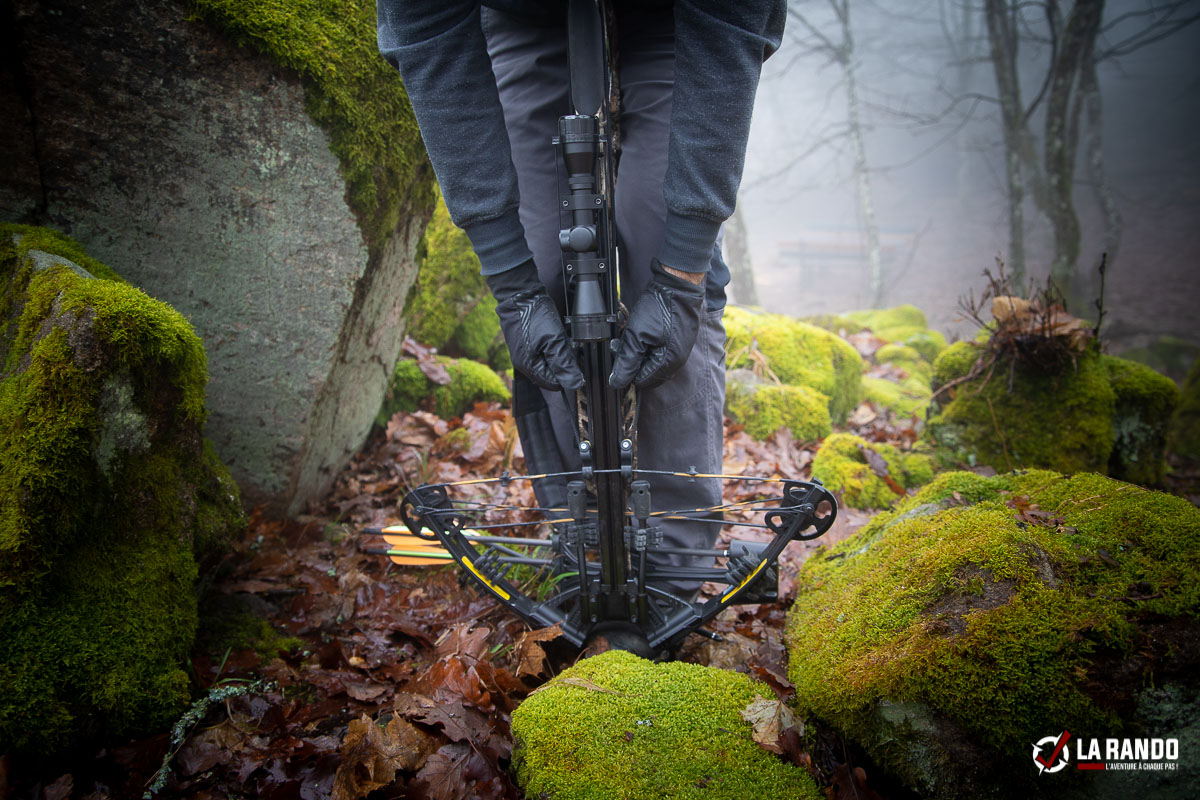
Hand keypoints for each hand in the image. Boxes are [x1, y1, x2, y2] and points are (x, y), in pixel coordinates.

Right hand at [489, 262, 583, 391]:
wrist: (519, 294)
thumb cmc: (534, 315)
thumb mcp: (555, 340)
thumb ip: (565, 364)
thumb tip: (575, 384)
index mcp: (530, 367)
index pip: (555, 384)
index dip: (567, 372)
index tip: (572, 357)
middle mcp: (524, 364)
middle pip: (551, 373)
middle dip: (562, 361)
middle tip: (565, 344)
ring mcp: (523, 354)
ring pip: (548, 362)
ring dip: (557, 352)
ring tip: (558, 336)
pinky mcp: (525, 344)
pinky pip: (542, 352)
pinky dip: (550, 345)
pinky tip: (551, 333)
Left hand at [608, 259, 705, 389]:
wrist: (679, 286)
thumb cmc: (659, 308)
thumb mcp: (636, 335)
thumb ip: (626, 361)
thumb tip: (616, 382)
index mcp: (666, 364)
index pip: (640, 381)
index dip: (626, 369)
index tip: (620, 352)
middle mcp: (677, 361)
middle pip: (649, 374)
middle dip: (634, 361)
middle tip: (625, 343)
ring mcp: (681, 351)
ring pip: (655, 363)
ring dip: (642, 353)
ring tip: (635, 336)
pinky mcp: (682, 341)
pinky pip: (663, 352)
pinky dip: (651, 346)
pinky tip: (646, 333)